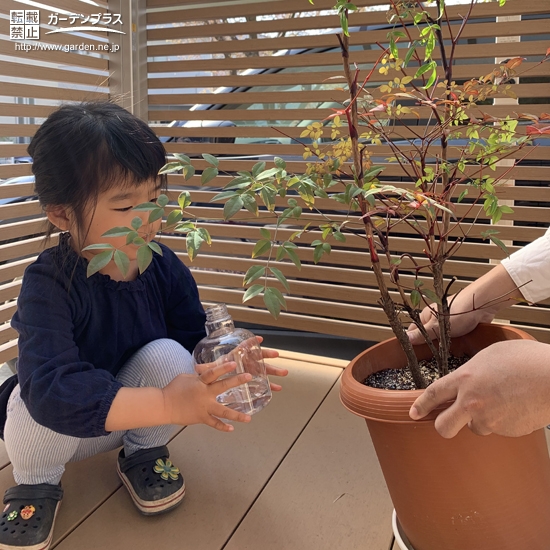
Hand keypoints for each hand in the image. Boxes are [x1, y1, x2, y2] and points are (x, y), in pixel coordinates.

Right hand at [162, 360, 252, 431]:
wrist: (164, 406)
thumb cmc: (174, 389)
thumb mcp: (186, 377)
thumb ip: (199, 375)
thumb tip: (209, 369)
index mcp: (200, 382)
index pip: (213, 372)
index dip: (223, 367)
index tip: (234, 363)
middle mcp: (204, 394)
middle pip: (223, 386)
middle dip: (236, 381)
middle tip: (248, 376)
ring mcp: (204, 407)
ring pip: (223, 411)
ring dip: (236, 415)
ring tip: (248, 418)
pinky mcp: (201, 418)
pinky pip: (214, 423)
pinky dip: (222, 427)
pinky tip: (231, 428)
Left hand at [195, 336, 287, 391]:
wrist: (218, 379)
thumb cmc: (216, 371)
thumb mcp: (211, 370)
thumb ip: (206, 370)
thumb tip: (197, 369)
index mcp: (235, 356)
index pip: (243, 347)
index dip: (251, 343)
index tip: (259, 339)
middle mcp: (246, 361)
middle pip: (258, 356)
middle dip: (267, 355)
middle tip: (277, 354)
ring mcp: (251, 370)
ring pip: (264, 369)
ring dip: (274, 371)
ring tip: (284, 373)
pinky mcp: (253, 379)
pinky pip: (263, 382)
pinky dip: (269, 385)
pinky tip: (276, 389)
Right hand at [407, 264, 522, 345]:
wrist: (483, 304)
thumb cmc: (458, 311)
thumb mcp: (436, 326)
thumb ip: (421, 335)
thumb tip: (405, 339)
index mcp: (425, 316)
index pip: (414, 332)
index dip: (413, 344)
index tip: (414, 356)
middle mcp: (435, 319)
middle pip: (428, 337)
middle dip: (431, 347)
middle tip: (431, 360)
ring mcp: (448, 323)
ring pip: (442, 339)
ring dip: (444, 346)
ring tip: (446, 356)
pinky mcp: (461, 326)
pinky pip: (454, 338)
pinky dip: (456, 344)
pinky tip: (458, 350)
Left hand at [409, 340, 549, 437]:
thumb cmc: (527, 360)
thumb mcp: (490, 355)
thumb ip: (473, 369)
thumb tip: (469, 377)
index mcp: (465, 378)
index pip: (434, 394)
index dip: (421, 405)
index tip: (414, 412)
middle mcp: (472, 402)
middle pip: (444, 426)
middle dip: (443, 426)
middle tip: (448, 421)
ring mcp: (489, 419)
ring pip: (475, 427)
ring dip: (481, 420)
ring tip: (501, 401)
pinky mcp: (507, 431)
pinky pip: (498, 429)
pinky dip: (502, 421)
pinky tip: (514, 406)